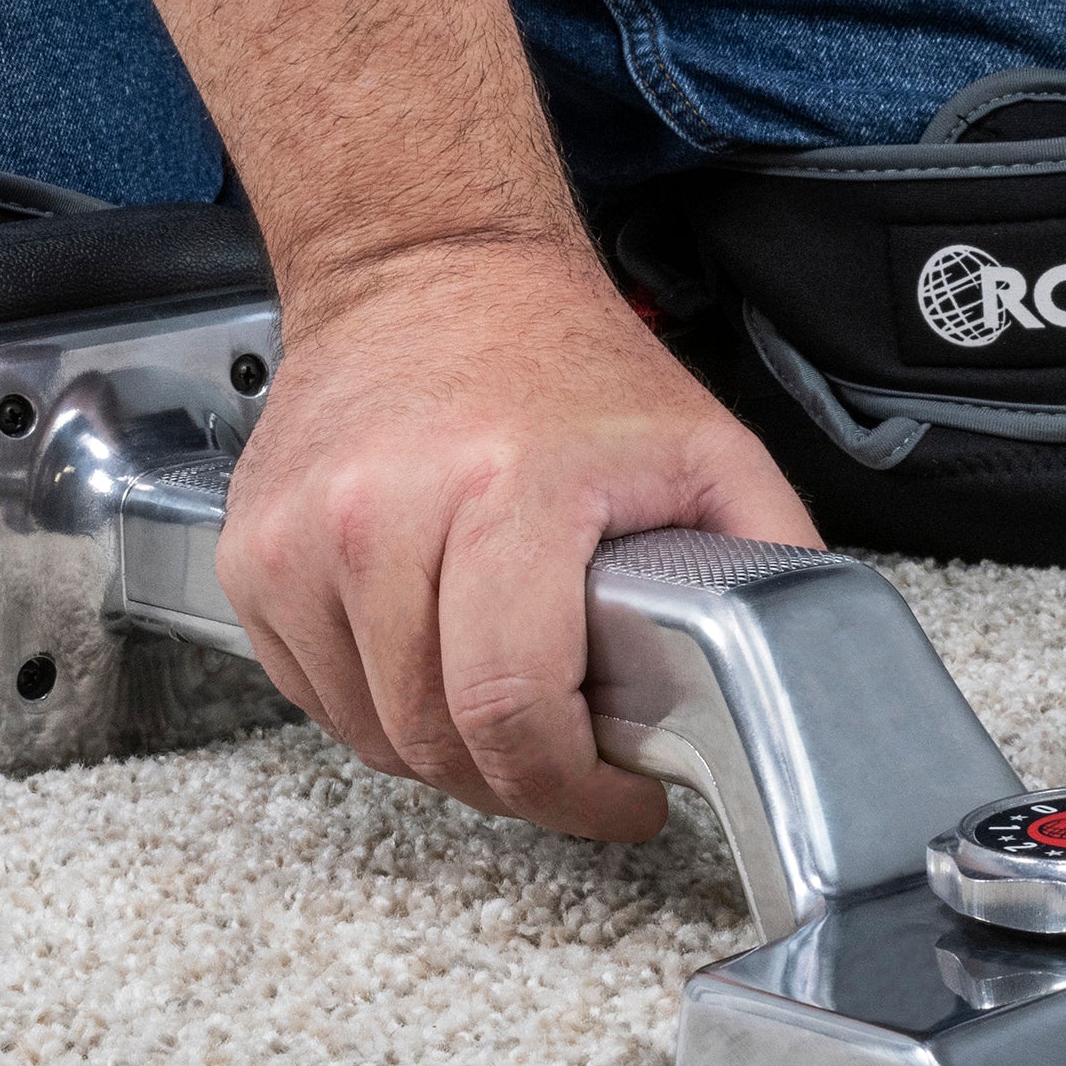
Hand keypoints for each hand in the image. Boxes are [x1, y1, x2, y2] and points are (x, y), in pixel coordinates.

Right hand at [215, 235, 821, 839]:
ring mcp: (301, 536)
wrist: (424, 268)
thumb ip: (769, 558)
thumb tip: (812, 664)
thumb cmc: (558, 357)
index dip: (573, 789)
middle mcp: (384, 511)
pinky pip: (314, 692)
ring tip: (506, 697)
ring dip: (445, 748)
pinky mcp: (253, 553)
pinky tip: (432, 655)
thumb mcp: (707, 447)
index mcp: (508, 489)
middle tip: (571, 756)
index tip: (618, 797)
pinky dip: (377, 704)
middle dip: (519, 782)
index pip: (511, 708)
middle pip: (436, 739)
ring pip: (371, 733)